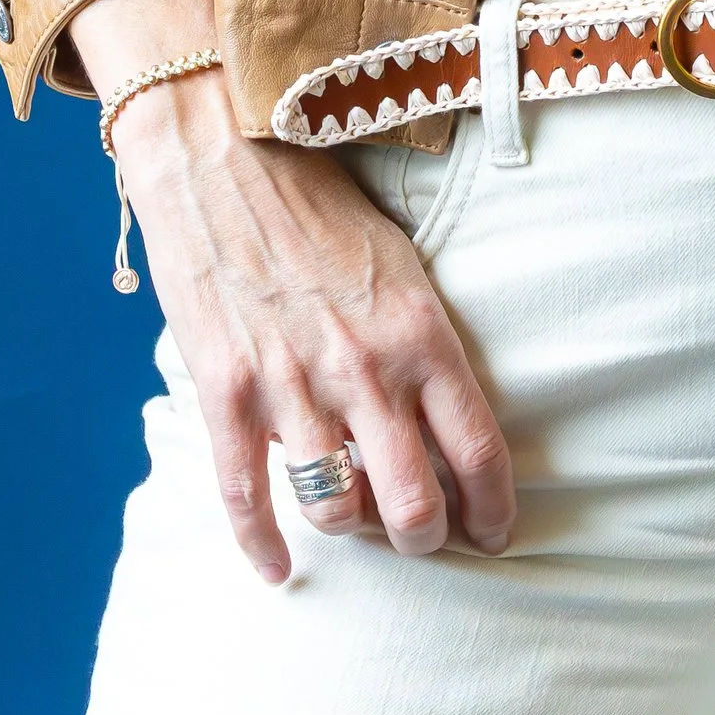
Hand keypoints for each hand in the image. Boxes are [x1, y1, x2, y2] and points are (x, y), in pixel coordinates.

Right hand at [73, 0, 514, 584]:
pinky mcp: (227, 390)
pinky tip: (278, 569)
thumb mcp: (398, 256)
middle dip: (426, 539)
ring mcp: (292, 384)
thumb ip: (421, 337)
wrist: (220, 145)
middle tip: (424, 537)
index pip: (480, 450)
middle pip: (413, 506)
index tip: (493, 534)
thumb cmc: (317, 197)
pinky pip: (248, 498)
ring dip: (351, 533)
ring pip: (337, 512)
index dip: (494, 511)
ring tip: (356, 525)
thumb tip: (443, 415)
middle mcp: (364, 368)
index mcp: (420, 330)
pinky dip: (262, 547)